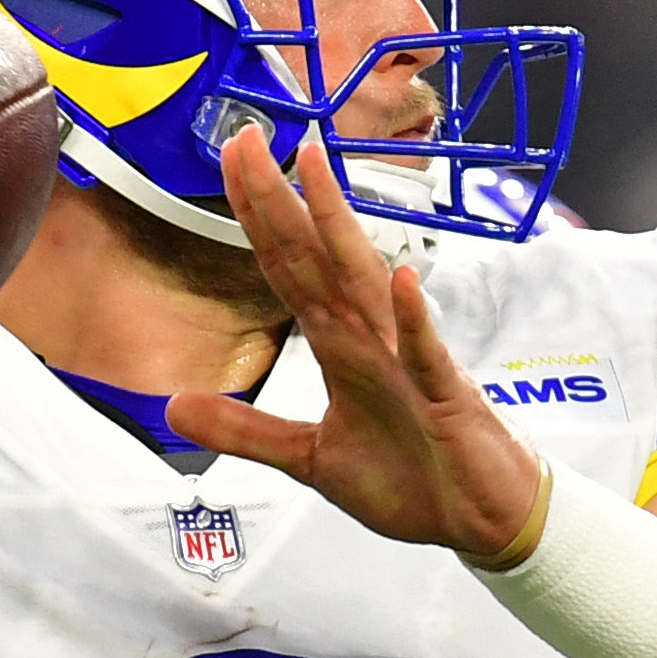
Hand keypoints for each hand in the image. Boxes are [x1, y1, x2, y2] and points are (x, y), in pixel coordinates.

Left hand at [168, 131, 544, 560]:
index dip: (258, 217)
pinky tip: (400, 283)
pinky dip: (413, 322)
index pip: (289, 270)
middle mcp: (371, 341)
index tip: (232, 160)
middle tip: (246, 138)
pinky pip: (426, 356)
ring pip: (364, 285)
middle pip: (315, 258)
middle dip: (279, 200)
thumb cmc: (412, 480)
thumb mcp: (311, 459)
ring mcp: (409, 364)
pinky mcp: (446, 399)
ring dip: (338, 228)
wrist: (481, 520)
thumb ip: (247, 430)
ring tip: (313, 170)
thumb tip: (175, 407)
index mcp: (341, 349)